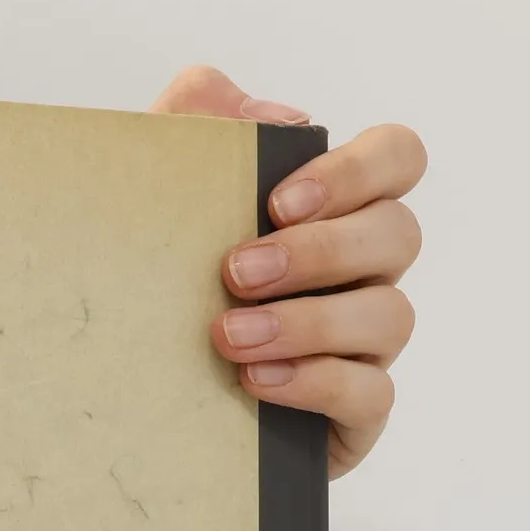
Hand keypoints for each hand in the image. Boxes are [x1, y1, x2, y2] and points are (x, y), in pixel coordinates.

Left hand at [149, 65, 425, 479]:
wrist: (132, 395)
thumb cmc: (162, 283)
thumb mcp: (159, 193)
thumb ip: (199, 119)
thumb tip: (274, 117)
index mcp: (338, 209)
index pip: (397, 158)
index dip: (355, 172)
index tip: (278, 202)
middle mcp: (367, 271)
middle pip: (397, 234)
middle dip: (317, 251)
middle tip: (235, 273)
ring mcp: (367, 344)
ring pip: (388, 315)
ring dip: (307, 322)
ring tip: (229, 336)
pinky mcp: (356, 413)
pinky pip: (371, 393)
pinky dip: (315, 382)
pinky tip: (257, 380)